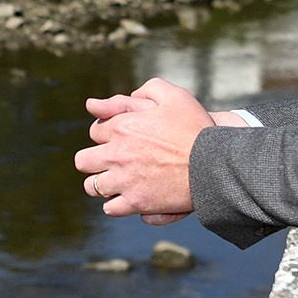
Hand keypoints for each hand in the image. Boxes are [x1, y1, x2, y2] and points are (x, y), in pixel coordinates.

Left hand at [77, 77, 211, 222]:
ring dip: (101, 184)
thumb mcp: (174, 97)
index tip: (121, 138)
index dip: (107, 134)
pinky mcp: (136, 203)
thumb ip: (144, 90)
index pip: (95, 131)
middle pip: (83, 160)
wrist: (215, 163)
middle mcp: (116, 154)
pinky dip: (116, 204)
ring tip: (117, 182)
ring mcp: (124, 181)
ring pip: (92, 187)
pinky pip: (110, 208)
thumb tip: (104, 102)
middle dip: (94, 160)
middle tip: (111, 162)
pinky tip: (127, 197)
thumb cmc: (196, 128)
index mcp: (121, 126)